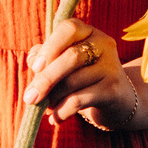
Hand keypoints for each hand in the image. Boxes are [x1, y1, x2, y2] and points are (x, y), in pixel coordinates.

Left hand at [25, 18, 144, 131]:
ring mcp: (111, 67)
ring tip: (45, 107)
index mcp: (89, 32)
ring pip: (73, 81)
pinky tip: (55, 119)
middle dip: (46, 79)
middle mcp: (103, 44)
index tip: (35, 67)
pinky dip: (62, 111)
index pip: (68, 28)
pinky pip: (79, 100)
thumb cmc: (83, 77)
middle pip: (71, 57)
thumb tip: (33, 60)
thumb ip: (46, 56)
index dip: (49, 46)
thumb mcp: (64, 63)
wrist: (118, 100)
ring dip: (52, 98)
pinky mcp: (112, 90)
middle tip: (30, 98)